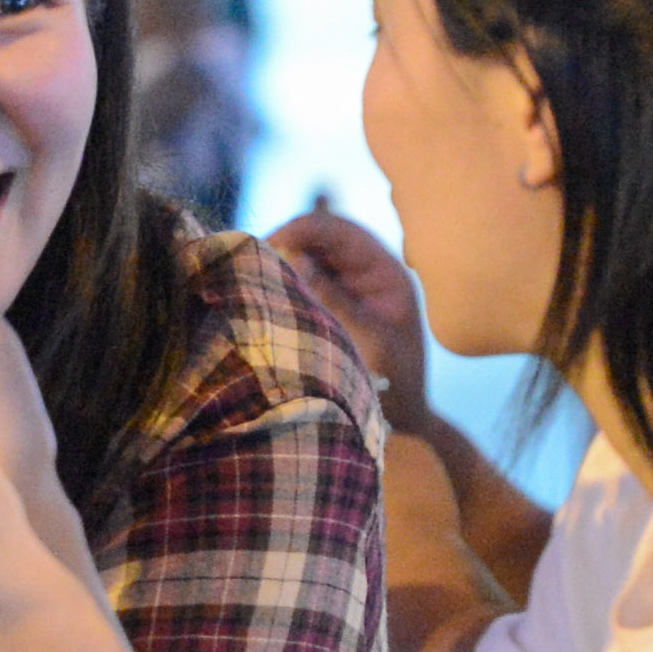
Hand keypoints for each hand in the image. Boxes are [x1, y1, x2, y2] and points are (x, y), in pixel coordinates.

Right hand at [269, 205, 432, 433]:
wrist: (403, 422)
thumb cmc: (395, 386)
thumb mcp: (367, 341)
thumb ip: (334, 298)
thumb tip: (294, 256)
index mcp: (385, 272)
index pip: (339, 229)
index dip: (301, 229)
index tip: (267, 245)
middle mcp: (366, 272)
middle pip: (319, 237)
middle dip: (284, 242)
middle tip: (249, 261)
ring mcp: (348, 288)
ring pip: (306, 257)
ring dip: (279, 262)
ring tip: (251, 279)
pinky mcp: (331, 306)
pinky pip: (302, 281)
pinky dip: (281, 283)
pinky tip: (260, 296)